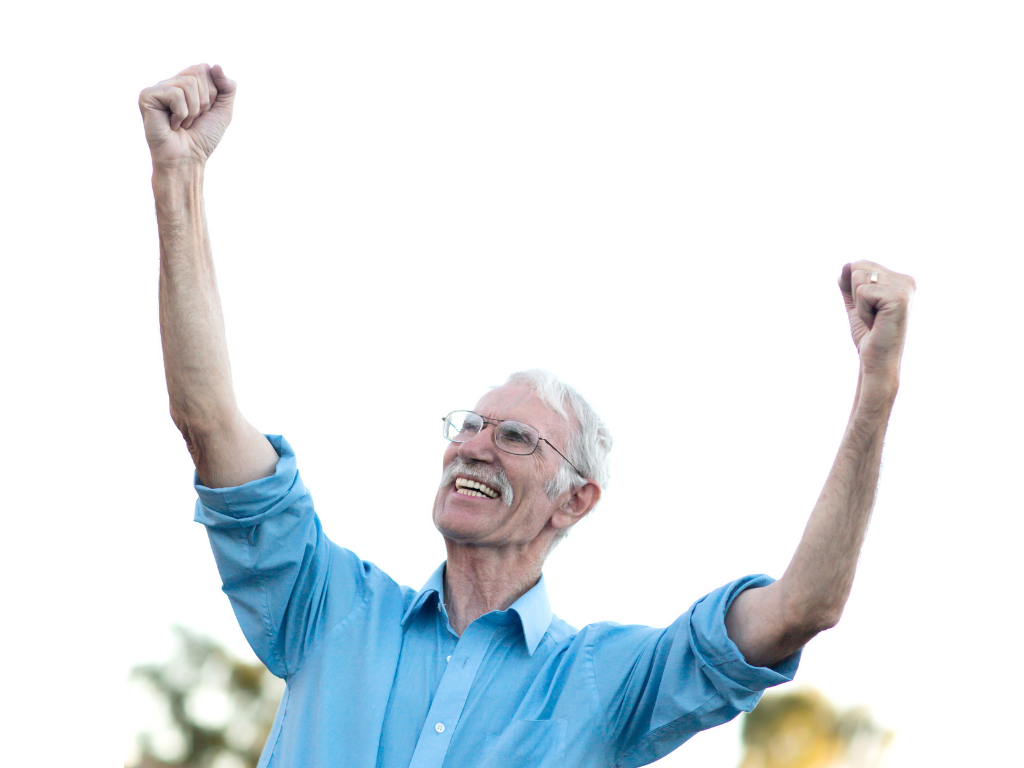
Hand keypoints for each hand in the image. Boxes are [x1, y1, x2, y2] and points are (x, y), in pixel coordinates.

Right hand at [139, 64, 235, 169]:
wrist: (187, 159)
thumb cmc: (202, 138)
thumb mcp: (223, 111)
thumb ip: (227, 88)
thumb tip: (216, 65)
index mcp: (187, 83)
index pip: (207, 69)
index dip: (213, 94)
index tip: (205, 113)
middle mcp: (171, 82)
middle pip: (198, 72)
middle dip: (204, 100)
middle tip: (193, 118)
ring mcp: (158, 88)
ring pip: (188, 83)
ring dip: (193, 110)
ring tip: (182, 123)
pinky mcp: (147, 95)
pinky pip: (175, 94)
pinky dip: (181, 113)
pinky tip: (172, 125)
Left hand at [838, 260, 915, 382]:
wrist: (877, 359)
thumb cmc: (869, 334)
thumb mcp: (856, 304)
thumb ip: (850, 285)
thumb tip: (846, 265)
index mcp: (899, 279)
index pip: (860, 263)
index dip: (854, 289)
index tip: (870, 309)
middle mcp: (906, 280)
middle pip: (858, 265)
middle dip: (855, 294)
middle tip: (871, 315)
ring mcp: (905, 288)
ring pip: (858, 278)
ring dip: (859, 303)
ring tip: (874, 318)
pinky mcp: (899, 297)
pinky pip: (863, 292)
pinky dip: (862, 311)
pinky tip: (876, 322)